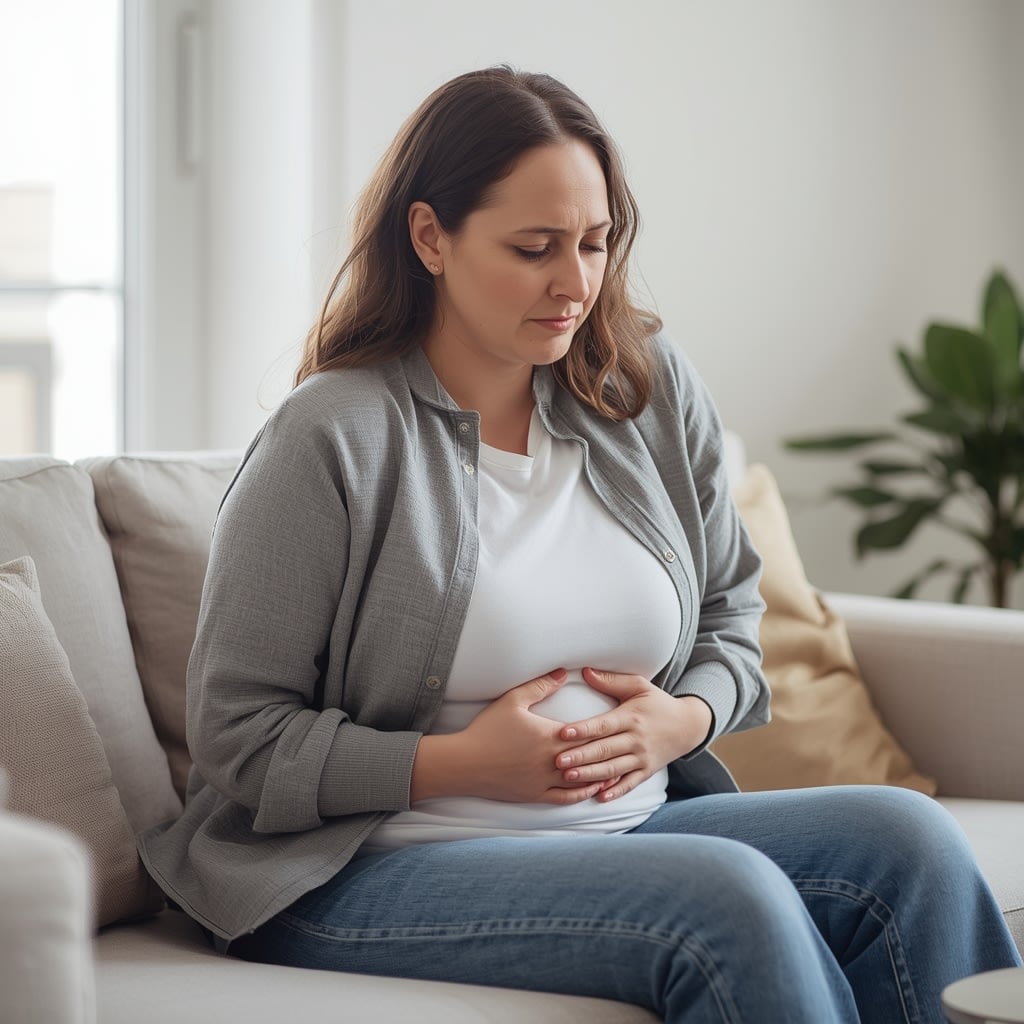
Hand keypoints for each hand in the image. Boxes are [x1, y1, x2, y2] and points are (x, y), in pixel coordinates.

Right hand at [411, 669, 607, 805]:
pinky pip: (565, 799)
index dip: (604, 731)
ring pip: (581, 781)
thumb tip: (563, 672)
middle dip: (607, 753)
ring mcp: (544, 782)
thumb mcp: (512, 700)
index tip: (620, 726)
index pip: (585, 734)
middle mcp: (551, 762)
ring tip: (617, 770)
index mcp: (549, 737)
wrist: (464, 763)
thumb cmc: (487, 729)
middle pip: (587, 758)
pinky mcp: (535, 796)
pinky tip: (590, 790)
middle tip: (627, 748)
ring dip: (600, 776)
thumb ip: (540, 685)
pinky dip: (581, 794)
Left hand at [554, 669, 712, 802]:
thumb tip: (585, 671)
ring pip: (613, 769)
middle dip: (581, 756)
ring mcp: (642, 758)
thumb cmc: (657, 703)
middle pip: (605, 749)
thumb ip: (611, 680)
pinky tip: (599, 797)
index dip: (583, 729)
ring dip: (591, 775)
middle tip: (558, 761)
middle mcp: (636, 739)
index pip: (603, 725)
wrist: (688, 726)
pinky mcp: (647, 771)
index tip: (562, 733)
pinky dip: (616, 791)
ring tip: (569, 778)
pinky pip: (630, 784)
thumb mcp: (639, 686)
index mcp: (631, 717)